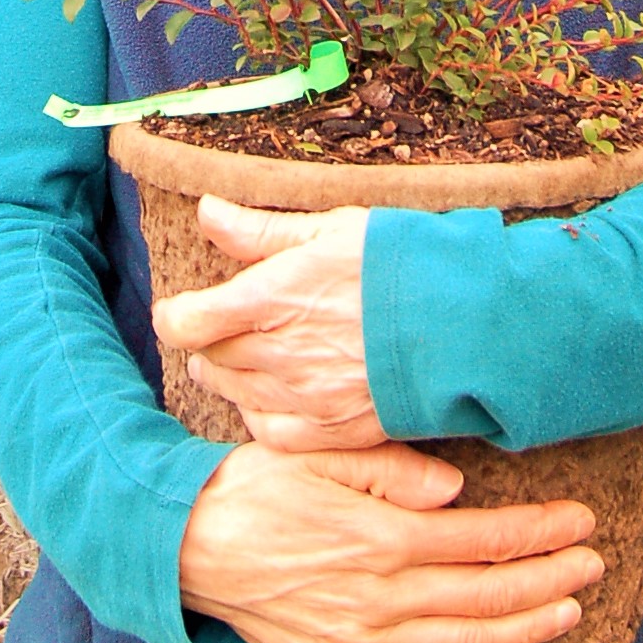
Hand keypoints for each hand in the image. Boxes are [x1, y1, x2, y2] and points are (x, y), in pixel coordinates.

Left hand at [153, 195, 383, 449]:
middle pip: (209, 358)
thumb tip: (207, 211)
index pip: (184, 323)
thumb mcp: (331, 230)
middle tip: (228, 325)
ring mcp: (305, 397)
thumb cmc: (401, 265)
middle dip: (210, 340)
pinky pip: (269, 431)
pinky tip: (275, 392)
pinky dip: (262, 412)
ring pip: (235, 394)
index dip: (176, 316)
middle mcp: (280, 353)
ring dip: (233, 374)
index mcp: (272, 297)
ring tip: (252, 354)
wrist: (467, 323)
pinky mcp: (332, 430)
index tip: (185, 309)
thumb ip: (261, 231)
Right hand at [178, 440, 602, 642]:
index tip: (580, 521)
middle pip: (486, 595)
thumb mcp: (318, 454)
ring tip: (568, 608)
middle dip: (549, 579)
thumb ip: (391, 470)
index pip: (481, 539)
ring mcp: (361, 639)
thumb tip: (455, 490)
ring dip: (525, 627)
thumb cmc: (254, 486)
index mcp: (379, 536)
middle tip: (593, 563)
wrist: (186, 545)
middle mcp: (377, 596)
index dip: (539, 532)